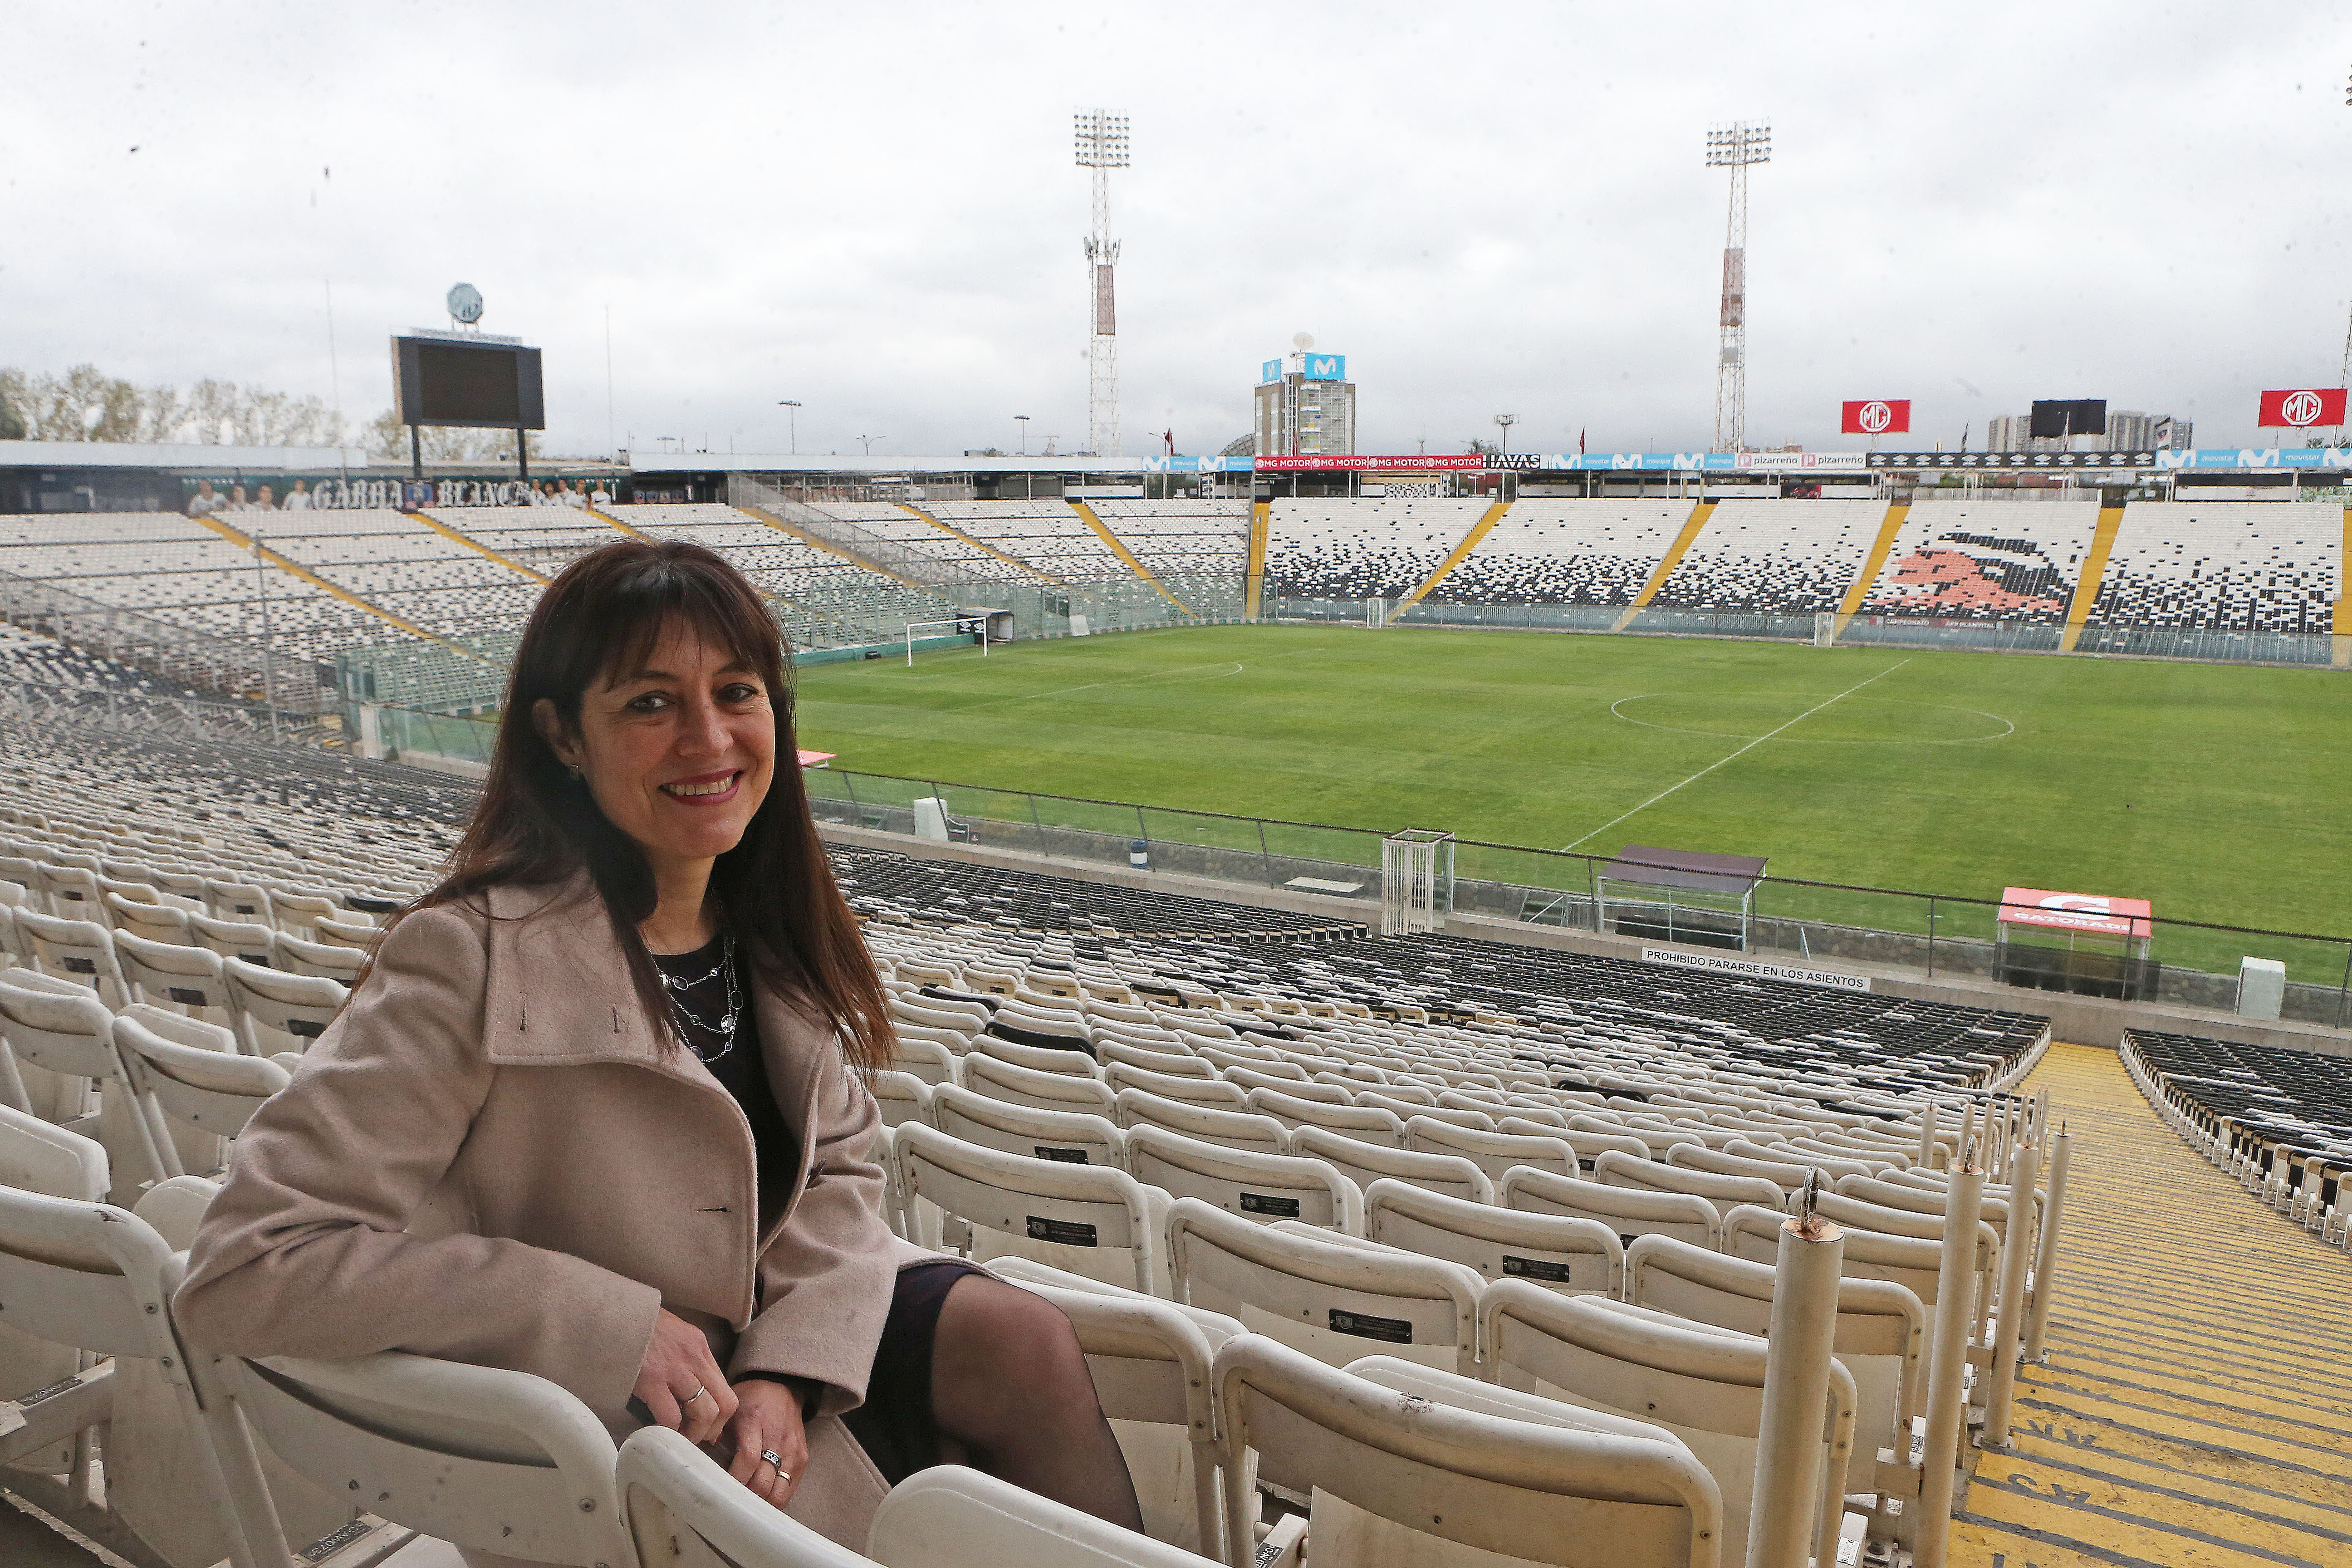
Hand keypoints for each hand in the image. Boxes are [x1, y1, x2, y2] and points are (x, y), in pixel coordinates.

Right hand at [632, 1309, 738, 1445]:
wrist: (611, 1315)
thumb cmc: (638, 1326)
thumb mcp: (673, 1335)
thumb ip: (685, 1359)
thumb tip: (691, 1391)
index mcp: (700, 1347)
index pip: (726, 1388)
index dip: (721, 1415)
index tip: (708, 1428)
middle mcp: (694, 1358)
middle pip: (725, 1403)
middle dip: (714, 1428)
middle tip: (696, 1438)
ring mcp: (675, 1368)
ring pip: (705, 1412)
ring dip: (695, 1433)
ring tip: (679, 1438)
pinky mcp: (652, 1379)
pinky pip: (671, 1416)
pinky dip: (669, 1431)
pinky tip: (658, 1432)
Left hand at [724, 1379, 809, 1510]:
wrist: (784, 1388)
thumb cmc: (751, 1401)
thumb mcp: (730, 1409)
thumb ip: (716, 1431)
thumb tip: (702, 1459)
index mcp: (755, 1421)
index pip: (748, 1458)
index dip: (735, 1479)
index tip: (722, 1489)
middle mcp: (777, 1437)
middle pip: (763, 1481)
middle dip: (746, 1498)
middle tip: (731, 1502)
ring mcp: (793, 1449)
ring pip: (779, 1491)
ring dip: (761, 1503)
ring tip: (747, 1504)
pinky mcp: (802, 1458)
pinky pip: (789, 1489)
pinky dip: (775, 1499)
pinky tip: (761, 1499)